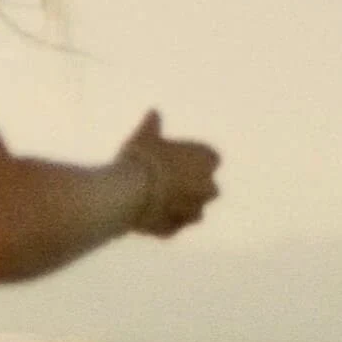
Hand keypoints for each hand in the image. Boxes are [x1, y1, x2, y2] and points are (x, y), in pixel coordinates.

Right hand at [114, 109, 220, 237]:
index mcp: (205, 160)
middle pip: (208, 187)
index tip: (179, 160)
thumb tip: (154, 112)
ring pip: (195, 210)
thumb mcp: (144, 136)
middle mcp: (207, 187)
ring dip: (183, 207)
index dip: (195, 160)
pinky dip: (167, 222)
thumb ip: (153, 126)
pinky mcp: (177, 229)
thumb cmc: (142, 158)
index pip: (211, 158)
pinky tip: (149, 216)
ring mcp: (194, 211)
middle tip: (169, 182)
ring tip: (158, 202)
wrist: (130, 193)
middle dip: (194, 186)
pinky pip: (175, 226)